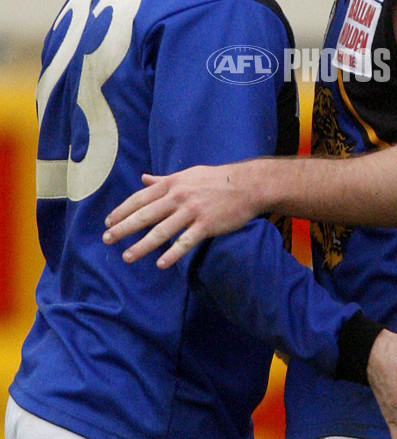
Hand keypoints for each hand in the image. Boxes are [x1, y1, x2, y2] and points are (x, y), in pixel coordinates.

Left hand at [102, 162, 261, 266]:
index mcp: (172, 184)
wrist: (246, 184)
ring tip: (127, 256)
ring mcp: (192, 211)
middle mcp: (178, 196)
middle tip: (107, 239)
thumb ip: (163, 179)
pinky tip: (160, 264)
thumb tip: (143, 178)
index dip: (122, 210)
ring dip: (142, 246)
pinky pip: (185, 242)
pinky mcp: (206, 225)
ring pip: (162, 231)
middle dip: (123, 228)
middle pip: (145, 214)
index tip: (108, 222)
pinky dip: (172, 254)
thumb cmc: (216, 179)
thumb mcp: (187, 174)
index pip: (140, 198)